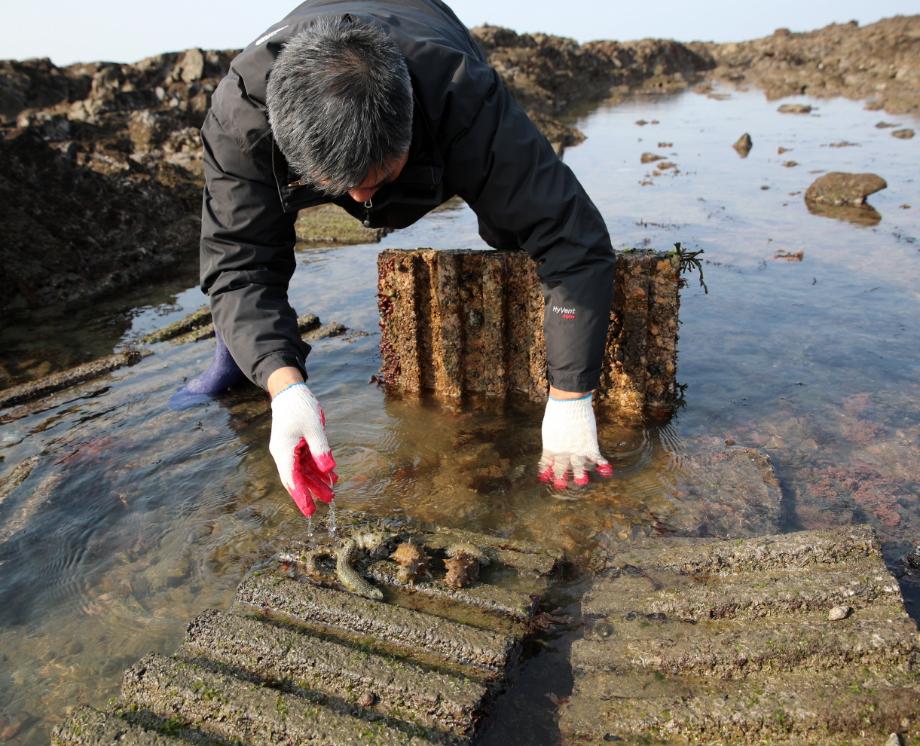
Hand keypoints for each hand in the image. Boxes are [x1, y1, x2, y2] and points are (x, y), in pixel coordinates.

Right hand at [269, 382, 337, 515]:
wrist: (290, 392)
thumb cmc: (300, 407)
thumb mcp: (314, 428)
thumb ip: (321, 450)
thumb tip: (328, 470)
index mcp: (283, 450)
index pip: (292, 478)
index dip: (301, 495)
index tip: (309, 510)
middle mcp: (284, 453)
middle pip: (296, 478)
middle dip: (309, 493)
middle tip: (321, 508)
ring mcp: (289, 450)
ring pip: (303, 472)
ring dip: (317, 482)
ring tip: (332, 495)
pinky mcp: (296, 446)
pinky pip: (307, 462)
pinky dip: (318, 469)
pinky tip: (331, 477)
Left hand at [538, 393, 612, 488]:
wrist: (569, 404)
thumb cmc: (556, 411)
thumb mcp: (549, 427)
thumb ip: (552, 437)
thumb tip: (554, 441)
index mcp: (550, 447)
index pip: (547, 464)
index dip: (547, 471)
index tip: (546, 477)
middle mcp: (562, 453)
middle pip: (561, 469)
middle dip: (561, 477)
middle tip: (561, 485)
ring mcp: (577, 451)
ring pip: (579, 468)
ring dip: (580, 475)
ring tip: (581, 481)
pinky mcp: (590, 446)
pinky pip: (596, 459)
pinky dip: (602, 464)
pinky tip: (605, 469)